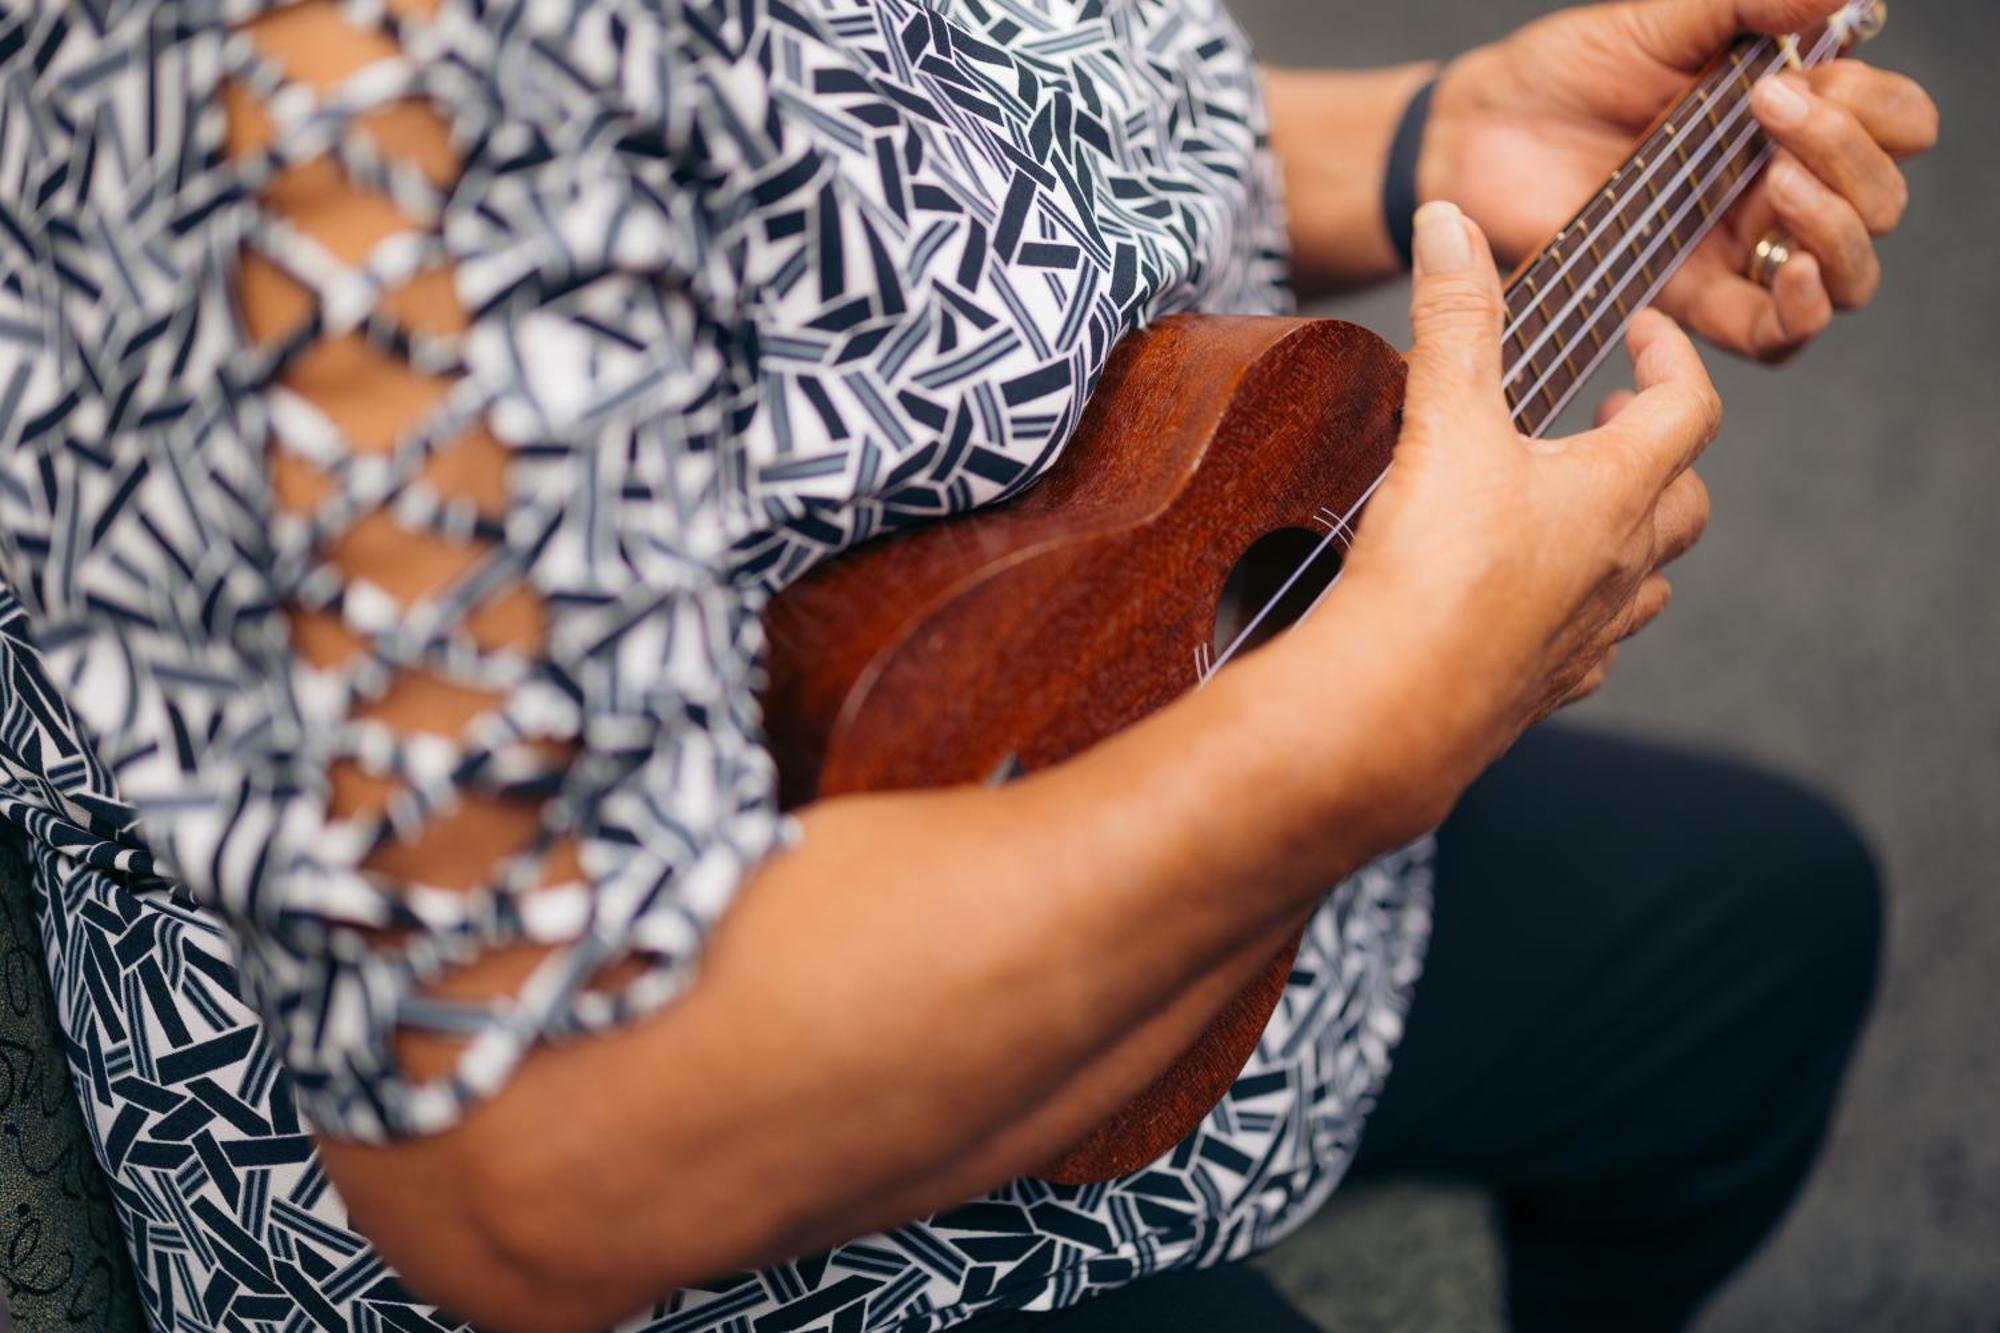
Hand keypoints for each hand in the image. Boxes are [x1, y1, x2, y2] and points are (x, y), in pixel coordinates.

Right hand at [1342, 203, 1717, 766]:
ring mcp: (1591, 634)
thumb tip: (1452, 222)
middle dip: (1660, 447)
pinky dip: (1588, 616)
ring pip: (1651, 579)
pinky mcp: (1547, 687)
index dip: (1673, 357)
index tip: (1643, 330)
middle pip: (1686, 498)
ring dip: (1636, 535)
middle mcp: (1621, 564)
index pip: (1689, 407)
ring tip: (1589, 508)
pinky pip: (1597, 650)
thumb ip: (1454, 317)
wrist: (1398, 702)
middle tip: (1614, 415)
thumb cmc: (1435, 567)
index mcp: (1616, 490)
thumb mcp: (1445, 418)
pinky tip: (1546, 606)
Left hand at [1424, 0, 1937, 362]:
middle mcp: (1778, 189)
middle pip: (1882, 201)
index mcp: (1789, 119)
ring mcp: (1737, 251)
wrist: (1478, 135)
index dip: (1874, 108)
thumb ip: (1747, 3)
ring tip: (1778, 182)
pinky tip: (1786, 270)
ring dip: (1838, 231)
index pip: (1895, 125)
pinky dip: (1802, 311)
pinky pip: (1777, 335)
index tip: (1801, 76)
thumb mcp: (1661, 22)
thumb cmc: (1566, 75)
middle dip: (1850, 157)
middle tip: (1772, 114)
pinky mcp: (1690, 304)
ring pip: (1848, 275)